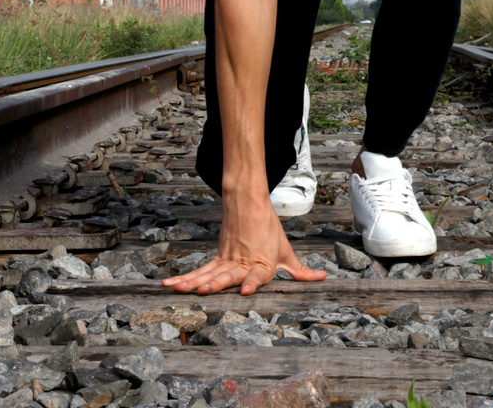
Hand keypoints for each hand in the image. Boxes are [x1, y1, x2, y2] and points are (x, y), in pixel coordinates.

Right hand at [161, 192, 326, 295]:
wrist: (249, 202)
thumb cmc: (269, 230)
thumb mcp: (286, 251)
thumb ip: (301, 270)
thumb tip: (322, 277)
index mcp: (261, 264)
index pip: (258, 274)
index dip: (253, 282)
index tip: (248, 288)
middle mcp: (242, 264)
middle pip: (227, 275)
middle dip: (215, 284)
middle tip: (204, 291)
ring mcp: (227, 260)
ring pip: (208, 273)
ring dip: (192, 282)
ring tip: (178, 290)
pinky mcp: (217, 258)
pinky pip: (200, 271)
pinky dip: (185, 278)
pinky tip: (170, 285)